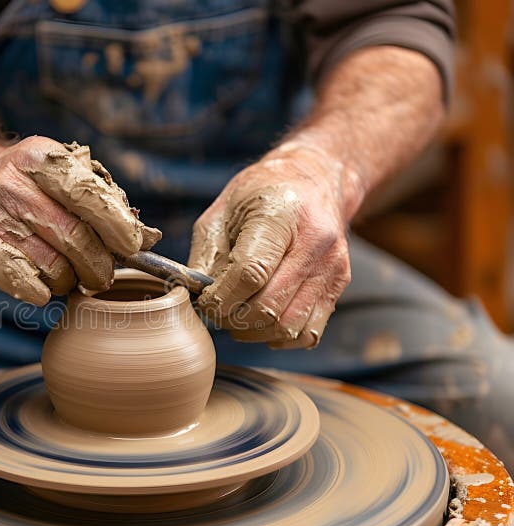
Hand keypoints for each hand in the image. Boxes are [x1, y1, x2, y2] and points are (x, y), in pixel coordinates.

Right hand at [0, 136, 160, 304]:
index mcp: (38, 158)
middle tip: (102, 275)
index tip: (132, 246)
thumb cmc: (26, 184)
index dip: (116, 225)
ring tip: (67, 275)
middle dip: (97, 265)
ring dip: (68, 280)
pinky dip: (36, 291)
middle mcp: (9, 183)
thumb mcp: (59, 173)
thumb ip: (101, 200)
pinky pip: (14, 279)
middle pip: (72, 236)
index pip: (86, 193)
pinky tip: (42, 289)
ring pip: (48, 265)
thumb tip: (144, 239)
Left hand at [188, 144, 354, 348]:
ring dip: (256, 334)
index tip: (206, 301)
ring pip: (289, 326)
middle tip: (218, 313)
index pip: (251, 273)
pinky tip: (264, 325)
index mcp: (280, 215)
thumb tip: (194, 299)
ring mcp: (331, 265)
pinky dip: (281, 338)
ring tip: (238, 319)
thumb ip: (206, 257)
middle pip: (269, 306)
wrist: (314, 179)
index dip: (221, 297)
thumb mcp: (221, 212)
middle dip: (234, 319)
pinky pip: (309, 331)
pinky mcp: (339, 283)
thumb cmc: (259, 194)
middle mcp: (314, 241)